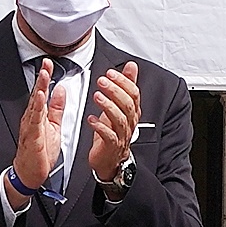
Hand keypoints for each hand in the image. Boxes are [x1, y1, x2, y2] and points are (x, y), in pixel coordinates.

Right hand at [12, 59, 66, 192]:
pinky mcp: (32, 136)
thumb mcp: (54, 126)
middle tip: (46, 63)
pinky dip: (37, 107)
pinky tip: (40, 97)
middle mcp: (32, 118)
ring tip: (44, 75)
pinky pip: (35, 119)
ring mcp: (31, 127)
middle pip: (37, 94)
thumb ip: (57, 108)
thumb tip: (60, 91)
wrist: (30, 173)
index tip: (50, 64)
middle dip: (42, 78)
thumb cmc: (40, 153)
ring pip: (35, 104)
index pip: (43, 92)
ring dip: (39, 88)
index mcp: (39, 115)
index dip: (46, 77)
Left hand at [88, 63, 140, 184]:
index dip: (123, 82)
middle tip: (102, 81)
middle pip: (127, 105)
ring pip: (120, 119)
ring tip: (97, 96)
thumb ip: (126, 85)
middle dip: (115, 91)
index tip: (111, 73)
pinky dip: (99, 127)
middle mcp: (129, 123)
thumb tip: (131, 66)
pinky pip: (108, 136)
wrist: (110, 159)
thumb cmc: (113, 131)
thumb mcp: (120, 105)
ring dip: (108, 106)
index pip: (133, 94)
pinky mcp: (112, 146)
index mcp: (132, 112)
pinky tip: (91, 119)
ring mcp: (122, 135)